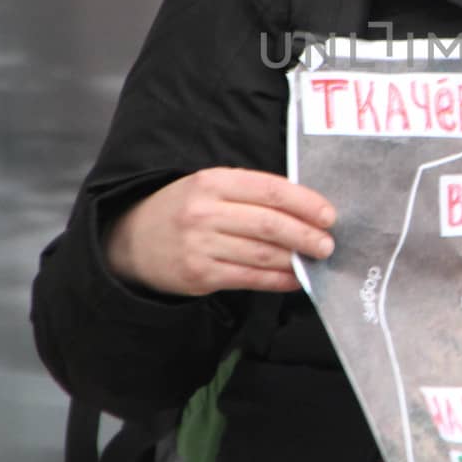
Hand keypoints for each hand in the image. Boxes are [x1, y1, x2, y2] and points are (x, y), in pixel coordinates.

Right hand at [104, 167, 336, 295]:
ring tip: (315, 260)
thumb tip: (305, 210)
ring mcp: (200, 245)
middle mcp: (205, 212)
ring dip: (295, 259)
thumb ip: (250, 194)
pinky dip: (277, 280)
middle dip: (305, 234)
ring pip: (261, 253)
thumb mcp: (209, 188)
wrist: (132, 241)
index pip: (269, 190)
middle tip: (327, 243)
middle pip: (269, 223)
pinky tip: (293, 278)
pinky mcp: (199, 275)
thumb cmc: (183, 210)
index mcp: (212, 182)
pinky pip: (249, 278)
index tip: (329, 214)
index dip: (305, 203)